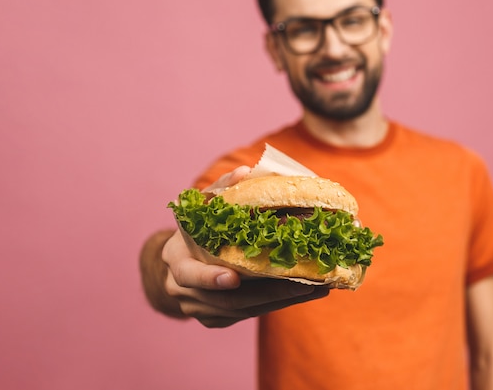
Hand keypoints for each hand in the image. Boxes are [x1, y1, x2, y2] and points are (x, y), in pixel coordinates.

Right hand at [162, 166, 329, 327]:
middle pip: (226, 300)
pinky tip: (304, 294)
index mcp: (177, 259)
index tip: (235, 278)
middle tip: (302, 284)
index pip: (190, 274)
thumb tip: (245, 172)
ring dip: (280, 301)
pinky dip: (276, 305)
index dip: (210, 278)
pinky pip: (248, 315)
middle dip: (267, 293)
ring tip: (316, 288)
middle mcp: (183, 289)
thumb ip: (222, 189)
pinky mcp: (215, 319)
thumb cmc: (198, 228)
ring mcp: (199, 308)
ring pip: (242, 311)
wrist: (182, 261)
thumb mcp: (203, 205)